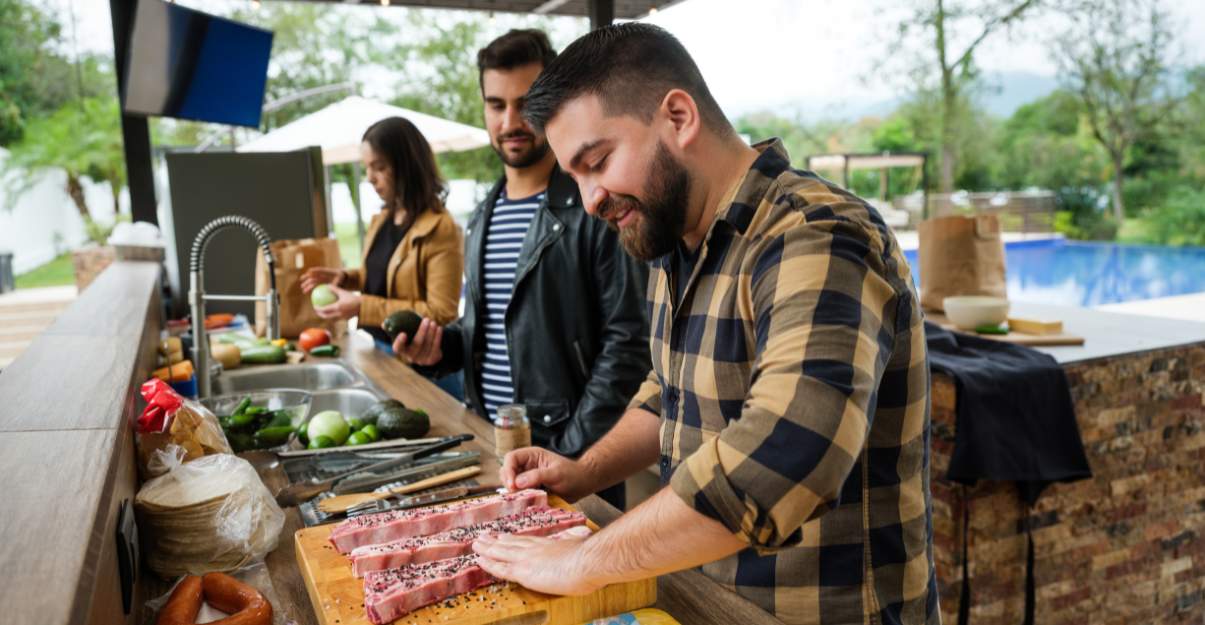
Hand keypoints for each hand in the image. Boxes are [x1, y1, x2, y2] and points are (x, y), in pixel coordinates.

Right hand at [301, 267, 342, 293]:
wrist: (342, 278)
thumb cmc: (341, 278)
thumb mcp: (340, 279)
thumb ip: (336, 283)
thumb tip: (333, 287)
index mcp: (326, 271)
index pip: (319, 270)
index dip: (314, 270)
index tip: (309, 272)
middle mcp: (321, 274)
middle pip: (313, 276)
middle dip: (307, 277)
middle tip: (302, 280)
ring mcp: (320, 278)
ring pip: (312, 282)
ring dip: (307, 285)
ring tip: (303, 290)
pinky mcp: (320, 283)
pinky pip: (314, 286)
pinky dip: (310, 288)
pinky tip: (307, 293)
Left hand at [313, 284, 359, 319]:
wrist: (364, 306)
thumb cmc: (353, 298)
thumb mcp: (343, 292)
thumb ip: (335, 289)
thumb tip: (327, 285)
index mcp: (337, 307)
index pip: (324, 310)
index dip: (318, 309)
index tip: (315, 306)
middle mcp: (339, 314)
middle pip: (326, 316)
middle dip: (320, 314)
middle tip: (317, 311)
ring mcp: (342, 318)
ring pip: (331, 318)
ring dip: (326, 316)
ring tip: (324, 313)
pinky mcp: (346, 319)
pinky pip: (337, 318)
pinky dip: (333, 316)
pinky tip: (334, 313)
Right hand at [391, 317, 442, 365]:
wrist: (427, 349)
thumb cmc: (412, 338)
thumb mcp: (404, 334)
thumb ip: (395, 328)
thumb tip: (384, 324)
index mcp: (402, 350)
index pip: (398, 348)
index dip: (399, 342)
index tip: (403, 334)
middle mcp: (410, 357)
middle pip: (417, 344)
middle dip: (422, 331)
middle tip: (426, 319)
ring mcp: (421, 360)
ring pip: (428, 345)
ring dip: (431, 332)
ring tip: (433, 322)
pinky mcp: (431, 359)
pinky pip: (436, 347)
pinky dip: (438, 337)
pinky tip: (439, 328)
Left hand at [473, 527, 601, 594]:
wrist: (586, 561)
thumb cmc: (589, 557)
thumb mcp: (582, 544)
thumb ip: (578, 541)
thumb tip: (584, 532)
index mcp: (548, 545)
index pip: (526, 541)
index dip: (512, 539)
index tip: (503, 536)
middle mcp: (534, 549)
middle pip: (510, 544)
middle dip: (495, 541)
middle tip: (483, 537)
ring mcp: (527, 559)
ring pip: (501, 553)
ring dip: (487, 549)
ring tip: (476, 544)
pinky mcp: (523, 571)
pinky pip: (500, 568)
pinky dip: (488, 563)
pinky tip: (479, 560)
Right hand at [500, 447, 597, 501]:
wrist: (582, 484)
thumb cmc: (572, 475)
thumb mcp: (556, 474)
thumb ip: (537, 476)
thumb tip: (517, 482)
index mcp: (532, 455)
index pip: (511, 458)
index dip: (509, 471)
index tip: (513, 486)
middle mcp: (527, 465)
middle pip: (506, 471)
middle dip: (509, 482)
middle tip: (518, 495)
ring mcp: (527, 477)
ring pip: (510, 483)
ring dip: (513, 492)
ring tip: (524, 499)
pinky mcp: (530, 489)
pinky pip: (518, 493)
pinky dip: (519, 498)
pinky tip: (526, 503)